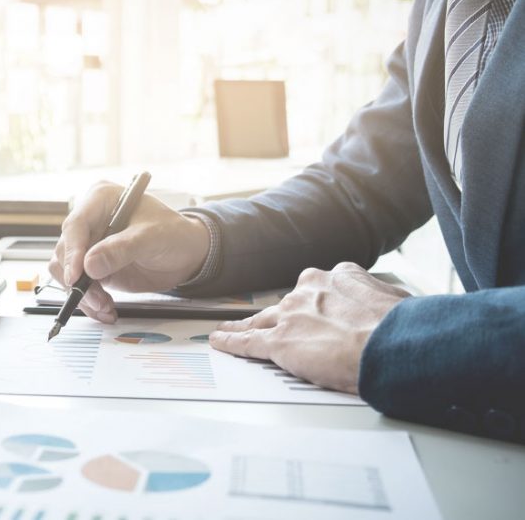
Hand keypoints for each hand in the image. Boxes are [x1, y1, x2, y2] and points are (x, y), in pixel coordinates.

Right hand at [49, 181, 210, 322]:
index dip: (72, 252)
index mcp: (100, 200)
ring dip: (82, 294)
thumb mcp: (151, 238)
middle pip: (65, 251)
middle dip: (78, 280)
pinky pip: (79, 286)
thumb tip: (89, 266)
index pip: (75, 225)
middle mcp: (89, 221)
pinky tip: (105, 309)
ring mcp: (89, 244)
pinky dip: (89, 301)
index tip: (76, 277)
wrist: (186, 254)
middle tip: (97, 299)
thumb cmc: (172, 234)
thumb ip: (121, 250)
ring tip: (104, 307)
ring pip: (66, 271)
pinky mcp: (92, 266)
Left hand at [209, 262, 408, 393]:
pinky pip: (247, 341)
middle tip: (280, 327)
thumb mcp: (397, 301)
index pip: (318, 289)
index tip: (315, 310)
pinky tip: (221, 341)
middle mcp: (309, 290)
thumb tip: (394, 309)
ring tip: (230, 328)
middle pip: (287, 304)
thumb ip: (384, 301)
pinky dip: (231, 341)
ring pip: (261, 319)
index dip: (316, 304)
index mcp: (338, 277)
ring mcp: (291, 315)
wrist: (391, 345)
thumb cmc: (402, 328)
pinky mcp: (279, 341)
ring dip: (246, 325)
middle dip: (283, 316)